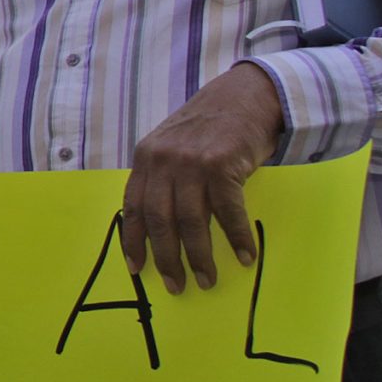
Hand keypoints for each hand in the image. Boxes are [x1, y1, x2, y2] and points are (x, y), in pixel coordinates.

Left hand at [122, 63, 282, 294]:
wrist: (247, 95)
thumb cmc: (211, 127)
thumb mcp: (173, 145)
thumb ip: (162, 177)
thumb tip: (158, 226)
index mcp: (146, 158)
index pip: (133, 207)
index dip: (134, 241)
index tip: (137, 269)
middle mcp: (163, 160)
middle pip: (160, 220)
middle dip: (167, 258)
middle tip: (177, 286)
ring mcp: (192, 162)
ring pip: (191, 221)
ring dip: (200, 256)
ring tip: (207, 280)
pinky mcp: (222, 164)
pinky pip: (228, 211)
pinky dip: (235, 237)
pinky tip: (243, 256)